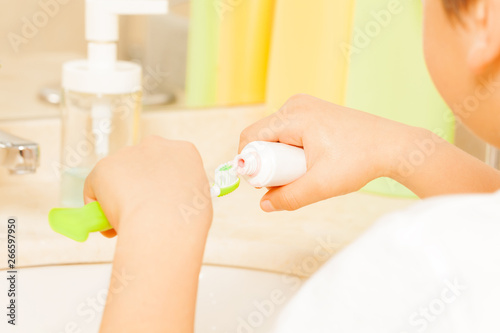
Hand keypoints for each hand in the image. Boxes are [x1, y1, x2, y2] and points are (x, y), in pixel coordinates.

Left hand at [83, 136, 212, 236]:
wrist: (163, 225)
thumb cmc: (187, 221)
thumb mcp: (198, 200)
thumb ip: (183, 192)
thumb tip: (167, 202)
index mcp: (183, 151)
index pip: (170, 162)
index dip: (162, 182)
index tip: (158, 200)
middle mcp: (156, 145)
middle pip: (142, 164)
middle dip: (138, 184)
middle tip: (139, 210)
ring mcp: (128, 153)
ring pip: (118, 176)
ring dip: (118, 194)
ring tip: (125, 220)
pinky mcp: (104, 166)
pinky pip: (95, 188)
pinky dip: (97, 205)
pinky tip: (107, 222)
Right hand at [239, 94, 418, 211]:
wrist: (392, 146)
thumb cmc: (359, 161)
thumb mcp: (322, 185)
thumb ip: (290, 197)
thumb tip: (264, 205)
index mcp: (294, 116)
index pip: (250, 137)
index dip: (249, 162)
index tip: (262, 184)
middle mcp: (295, 104)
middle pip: (261, 135)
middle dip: (265, 161)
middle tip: (287, 180)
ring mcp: (304, 104)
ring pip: (273, 133)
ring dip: (277, 155)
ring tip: (302, 170)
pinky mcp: (312, 110)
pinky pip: (287, 129)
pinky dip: (289, 147)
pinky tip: (308, 160)